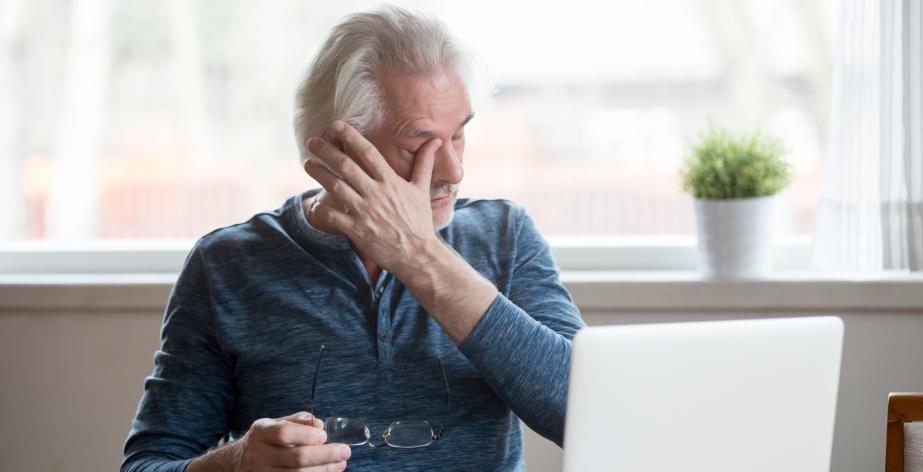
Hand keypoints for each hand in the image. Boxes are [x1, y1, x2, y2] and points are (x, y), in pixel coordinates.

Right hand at [189, 411, 349, 471]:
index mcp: (261, 434)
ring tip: (341, 463)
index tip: (325, 435)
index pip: (284, 434)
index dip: (306, 435)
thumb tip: (319, 424)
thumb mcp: (273, 424)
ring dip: (324, 470)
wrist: (236, 463)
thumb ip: (297, 421)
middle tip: (345, 451)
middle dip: (325, 455)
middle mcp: (259, 455)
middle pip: (296, 458)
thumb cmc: (263, 441)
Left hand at [304, 120, 442, 275]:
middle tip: (312, 140)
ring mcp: (365, 211)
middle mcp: (376, 193)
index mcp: (390, 181)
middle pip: (346, 166)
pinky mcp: (357, 229)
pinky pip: (333, 216)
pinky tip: (314, 201)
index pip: (367, 153)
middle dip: (326, 150)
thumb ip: (424, 163)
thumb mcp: (422, 189)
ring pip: (336, 186)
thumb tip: (436, 141)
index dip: (350, 136)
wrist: (417, 254)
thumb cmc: (419, 221)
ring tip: (307, 163)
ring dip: (319, 173)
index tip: (336, 125)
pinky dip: (321, 208)